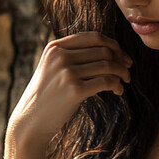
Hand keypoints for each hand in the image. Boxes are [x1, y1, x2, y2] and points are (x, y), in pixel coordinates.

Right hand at [8, 31, 132, 147]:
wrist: (30, 121)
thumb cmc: (46, 96)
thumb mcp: (51, 68)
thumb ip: (70, 55)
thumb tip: (107, 50)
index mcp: (55, 47)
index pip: (93, 37)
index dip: (113, 45)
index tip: (122, 56)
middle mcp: (60, 56)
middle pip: (103, 50)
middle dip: (121, 60)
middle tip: (128, 70)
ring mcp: (67, 73)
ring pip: (107, 65)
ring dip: (122, 73)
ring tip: (125, 81)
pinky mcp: (74, 90)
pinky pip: (106, 81)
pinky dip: (117, 85)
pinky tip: (118, 91)